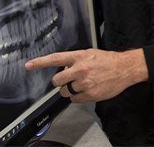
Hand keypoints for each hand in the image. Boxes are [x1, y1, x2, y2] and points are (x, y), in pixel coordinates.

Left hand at [24, 48, 148, 102]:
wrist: (125, 68)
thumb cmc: (107, 60)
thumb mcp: (90, 54)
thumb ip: (76, 60)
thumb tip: (64, 68)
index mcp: (79, 56)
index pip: (56, 59)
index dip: (40, 62)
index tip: (29, 65)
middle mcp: (80, 69)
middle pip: (57, 80)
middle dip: (61, 82)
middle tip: (70, 79)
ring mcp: (84, 83)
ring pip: (66, 92)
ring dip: (71, 90)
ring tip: (83, 83)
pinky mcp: (90, 94)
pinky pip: (75, 99)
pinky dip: (79, 96)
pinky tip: (89, 89)